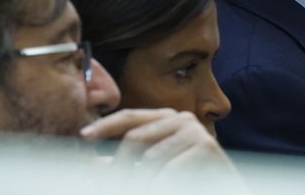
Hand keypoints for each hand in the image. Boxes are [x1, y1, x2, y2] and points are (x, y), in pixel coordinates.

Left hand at [81, 108, 231, 174]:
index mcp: (167, 119)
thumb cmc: (186, 178)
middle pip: (134, 137)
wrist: (222, 186)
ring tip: (142, 188)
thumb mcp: (150, 168)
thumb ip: (125, 163)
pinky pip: (168, 169)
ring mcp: (194, 130)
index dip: (104, 125)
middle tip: (110, 185)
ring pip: (149, 158)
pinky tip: (163, 188)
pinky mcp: (205, 145)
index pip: (129, 117)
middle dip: (118, 167)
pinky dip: (159, 185)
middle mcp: (181, 119)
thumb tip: (91, 163)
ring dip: (140, 181)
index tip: (83, 137)